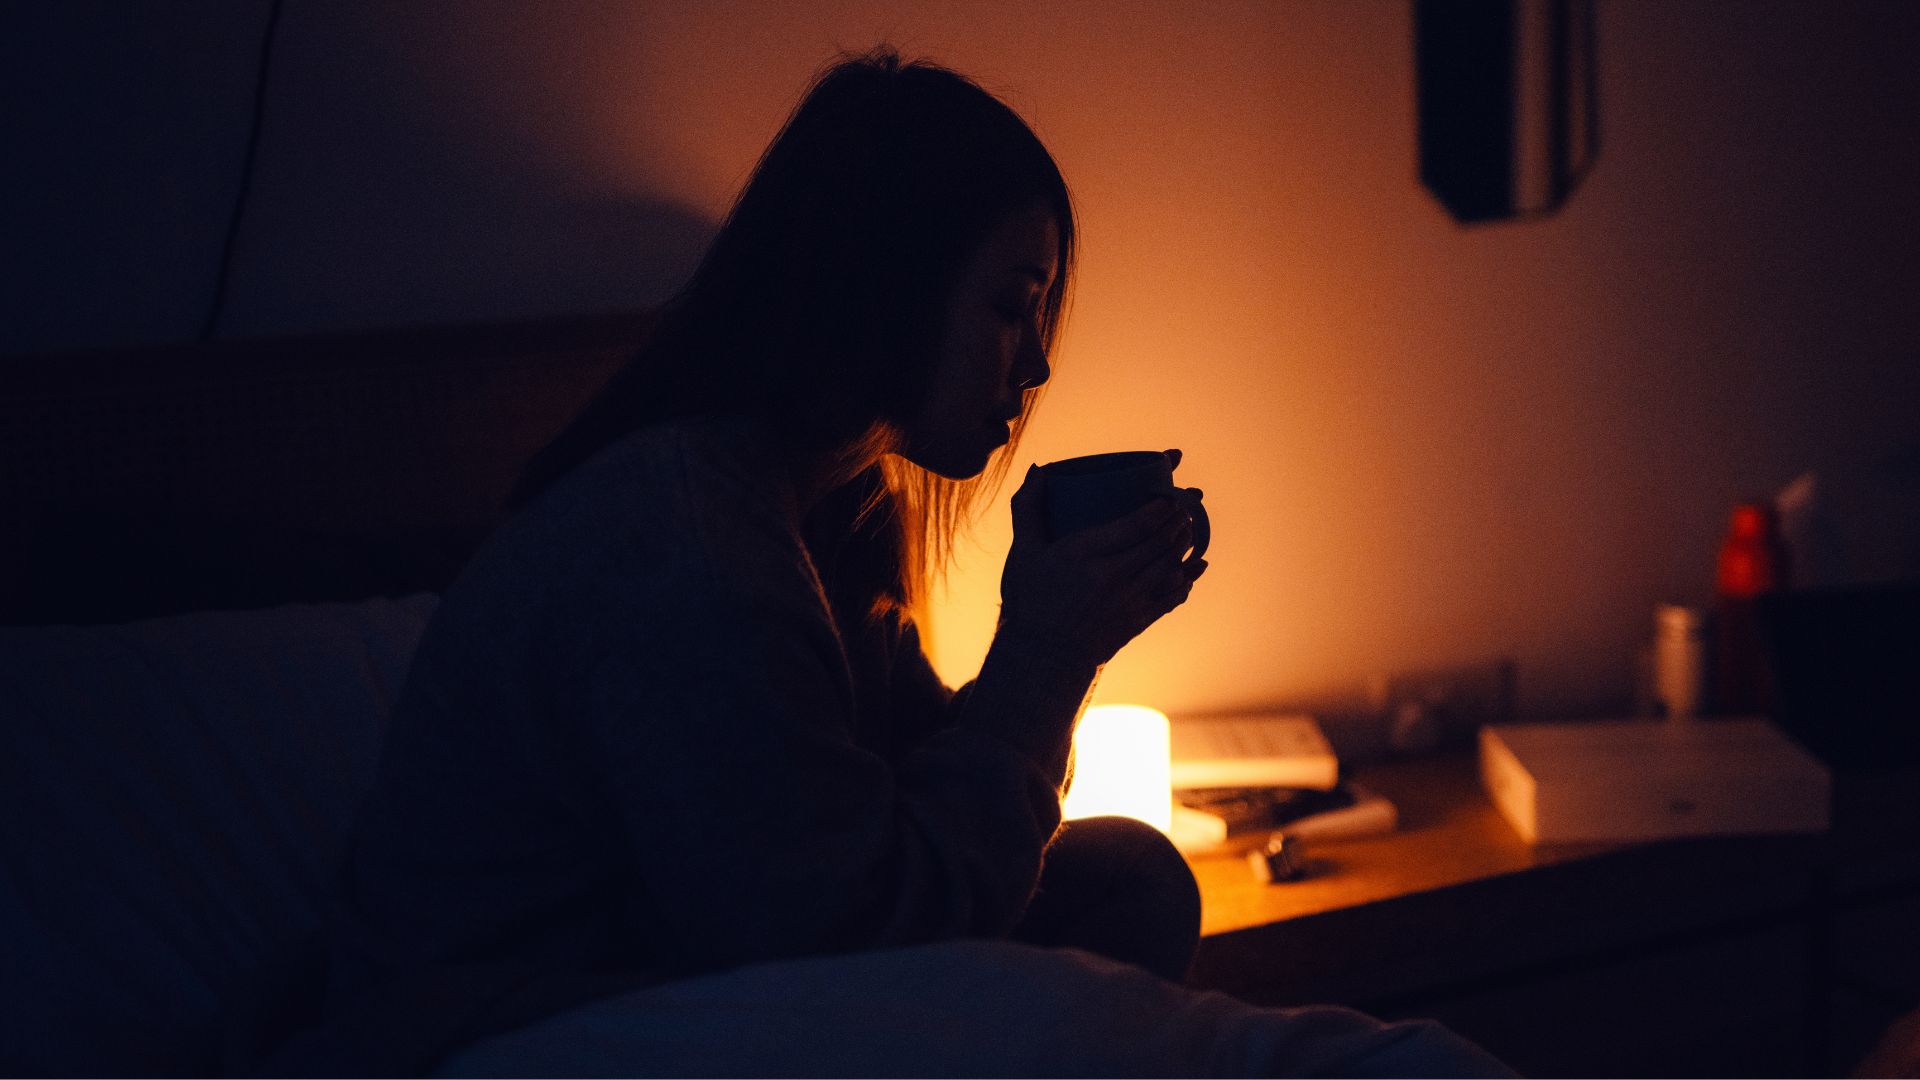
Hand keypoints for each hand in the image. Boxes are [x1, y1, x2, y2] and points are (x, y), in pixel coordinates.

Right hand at [997, 451, 1208, 667]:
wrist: (1044, 655)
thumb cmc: (1032, 599)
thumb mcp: (1025, 552)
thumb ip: (1028, 508)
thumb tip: (1037, 470)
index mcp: (1085, 554)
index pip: (1137, 524)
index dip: (1161, 508)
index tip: (1169, 497)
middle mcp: (1111, 576)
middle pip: (1159, 542)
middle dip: (1178, 522)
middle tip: (1185, 508)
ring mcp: (1128, 600)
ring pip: (1169, 566)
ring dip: (1184, 546)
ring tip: (1189, 531)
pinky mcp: (1137, 621)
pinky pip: (1172, 597)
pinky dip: (1188, 579)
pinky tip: (1196, 567)